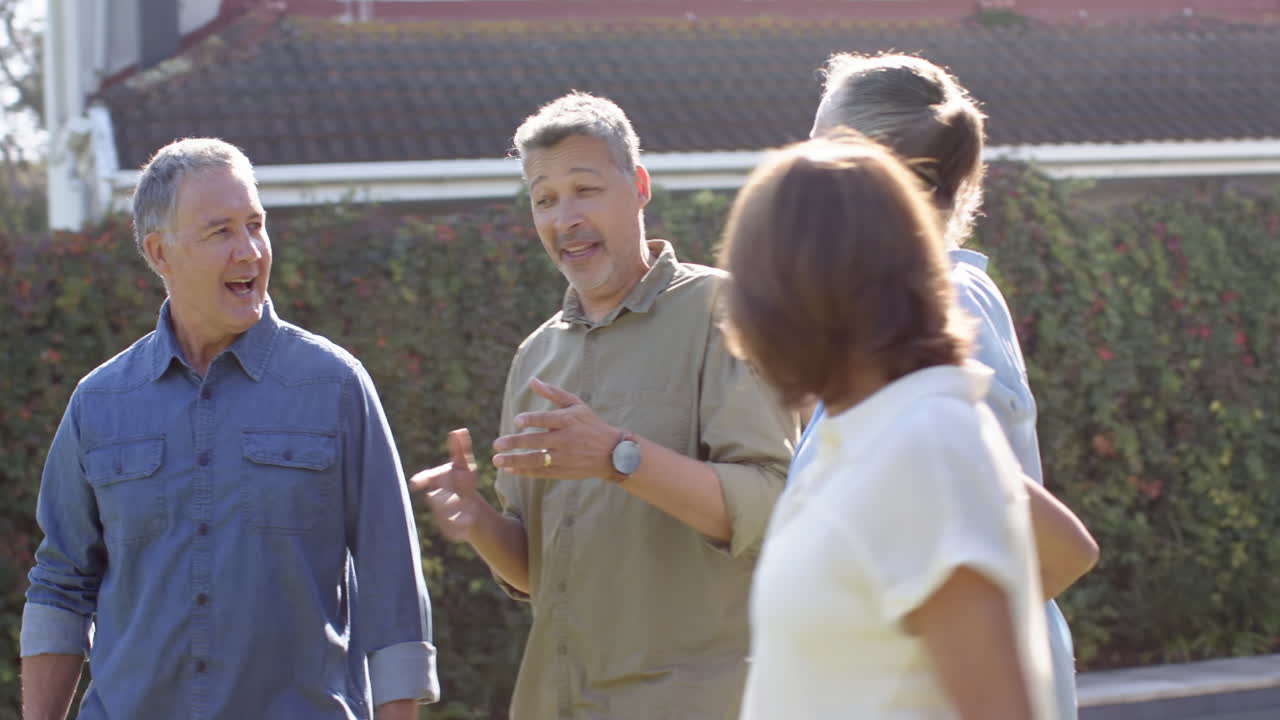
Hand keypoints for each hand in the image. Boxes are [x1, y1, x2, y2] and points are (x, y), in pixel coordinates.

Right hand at [409, 429, 481, 541]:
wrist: (468, 502)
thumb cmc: (463, 479)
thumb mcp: (464, 464)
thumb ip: (460, 449)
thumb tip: (460, 431)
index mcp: (436, 480)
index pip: (424, 478)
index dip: (419, 480)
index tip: (414, 483)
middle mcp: (435, 498)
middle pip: (435, 499)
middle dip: (444, 499)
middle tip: (456, 497)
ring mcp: (440, 514)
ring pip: (443, 517)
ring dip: (455, 514)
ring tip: (470, 510)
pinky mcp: (449, 529)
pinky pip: (451, 532)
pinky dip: (459, 530)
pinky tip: (470, 523)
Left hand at [492, 377, 618, 479]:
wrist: (612, 453)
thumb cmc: (590, 424)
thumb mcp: (576, 405)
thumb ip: (553, 393)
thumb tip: (532, 380)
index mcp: (568, 420)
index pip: (547, 419)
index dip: (532, 420)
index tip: (517, 421)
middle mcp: (566, 439)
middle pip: (538, 442)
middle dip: (515, 443)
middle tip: (496, 444)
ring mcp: (564, 457)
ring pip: (537, 460)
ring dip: (515, 461)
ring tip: (497, 460)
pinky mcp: (563, 471)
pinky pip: (541, 472)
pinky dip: (524, 472)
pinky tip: (509, 470)